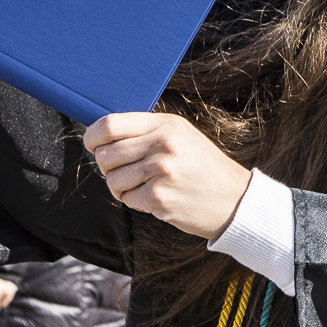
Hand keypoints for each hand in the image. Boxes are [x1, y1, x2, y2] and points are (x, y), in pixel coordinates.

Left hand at [82, 113, 252, 239]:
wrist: (234, 200)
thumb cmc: (202, 168)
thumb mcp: (181, 137)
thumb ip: (146, 132)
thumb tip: (101, 136)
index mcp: (166, 125)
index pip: (110, 125)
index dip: (92, 137)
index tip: (93, 145)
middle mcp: (163, 144)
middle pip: (105, 154)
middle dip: (108, 167)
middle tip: (128, 172)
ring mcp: (161, 171)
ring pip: (112, 179)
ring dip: (122, 187)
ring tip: (145, 186)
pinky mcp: (159, 197)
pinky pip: (126, 199)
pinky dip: (136, 201)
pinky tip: (156, 198)